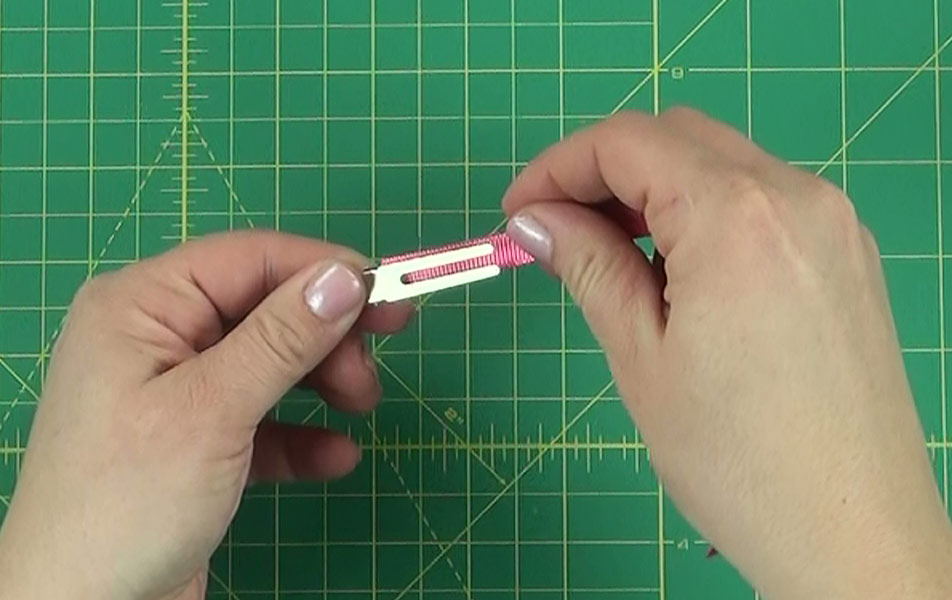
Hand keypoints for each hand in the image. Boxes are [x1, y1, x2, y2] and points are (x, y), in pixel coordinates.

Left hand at [0, 232, 412, 599]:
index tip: (390, 294)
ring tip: (362, 409)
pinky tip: (336, 457)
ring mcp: (174, 393)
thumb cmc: (127, 503)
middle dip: (325, 336)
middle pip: (264, 309)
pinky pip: (260, 421)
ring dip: (321, 381)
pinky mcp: (194, 445)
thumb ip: (281, 339)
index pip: (248, 260)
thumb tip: (345, 275)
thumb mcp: (211, 411)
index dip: (323, 272)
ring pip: (268, 363)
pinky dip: (301, 435)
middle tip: (371, 372)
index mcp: (141, 305)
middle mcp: (156, 338)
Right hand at [502, 108, 951, 598]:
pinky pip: (761, 200)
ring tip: (607, 255)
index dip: (557, 166)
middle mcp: (796, 195)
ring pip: (722, 163)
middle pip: (677, 137)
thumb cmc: (736, 458)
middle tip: (555, 230)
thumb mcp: (640, 356)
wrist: (850, 532)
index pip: (627, 142)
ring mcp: (832, 221)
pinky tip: (675, 268)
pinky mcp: (846, 254)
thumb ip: (586, 265)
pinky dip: (703, 213)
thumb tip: (535, 219)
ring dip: (654, 190)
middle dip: (603, 170)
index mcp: (736, 215)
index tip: (517, 212)